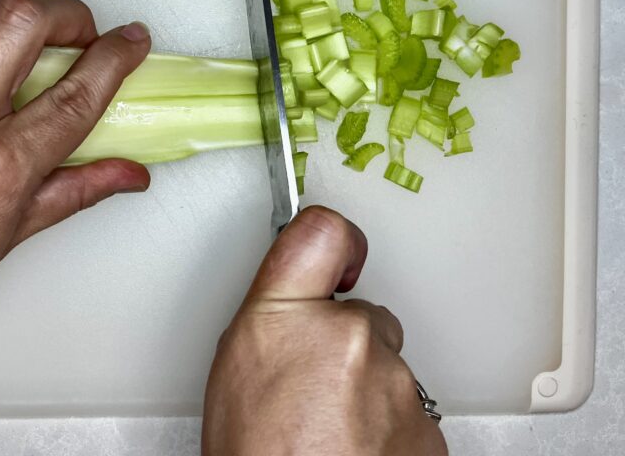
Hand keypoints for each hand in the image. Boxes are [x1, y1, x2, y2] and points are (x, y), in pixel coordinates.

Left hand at [0, 0, 152, 359]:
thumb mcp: (8, 239)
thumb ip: (75, 190)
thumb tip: (129, 171)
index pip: (73, 96)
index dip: (116, 58)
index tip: (134, 41)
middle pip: (20, 20)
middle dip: (66, 12)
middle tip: (80, 35)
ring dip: (8, 4)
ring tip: (28, 29)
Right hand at [202, 206, 447, 455]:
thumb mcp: (237, 367)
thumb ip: (277, 317)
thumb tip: (300, 301)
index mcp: (286, 317)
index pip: (323, 231)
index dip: (337, 238)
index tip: (342, 254)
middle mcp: (348, 337)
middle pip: (365, 312)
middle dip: (346, 341)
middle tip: (313, 386)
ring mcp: (396, 382)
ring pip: (387, 364)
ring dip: (367, 387)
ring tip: (329, 428)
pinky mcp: (429, 423)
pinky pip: (409, 404)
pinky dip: (387, 423)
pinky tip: (353, 447)